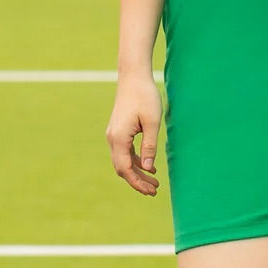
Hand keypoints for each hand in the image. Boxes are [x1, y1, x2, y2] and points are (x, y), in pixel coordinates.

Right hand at [106, 71, 163, 195]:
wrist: (133, 76)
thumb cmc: (145, 96)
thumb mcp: (152, 122)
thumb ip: (149, 146)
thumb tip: (147, 168)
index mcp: (118, 138)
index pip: (125, 169)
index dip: (137, 182)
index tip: (151, 190)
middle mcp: (112, 138)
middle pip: (122, 168)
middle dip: (137, 180)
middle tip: (155, 190)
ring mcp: (113, 134)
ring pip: (123, 161)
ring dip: (137, 172)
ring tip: (154, 181)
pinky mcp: (118, 130)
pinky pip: (124, 152)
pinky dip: (135, 161)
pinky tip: (148, 166)